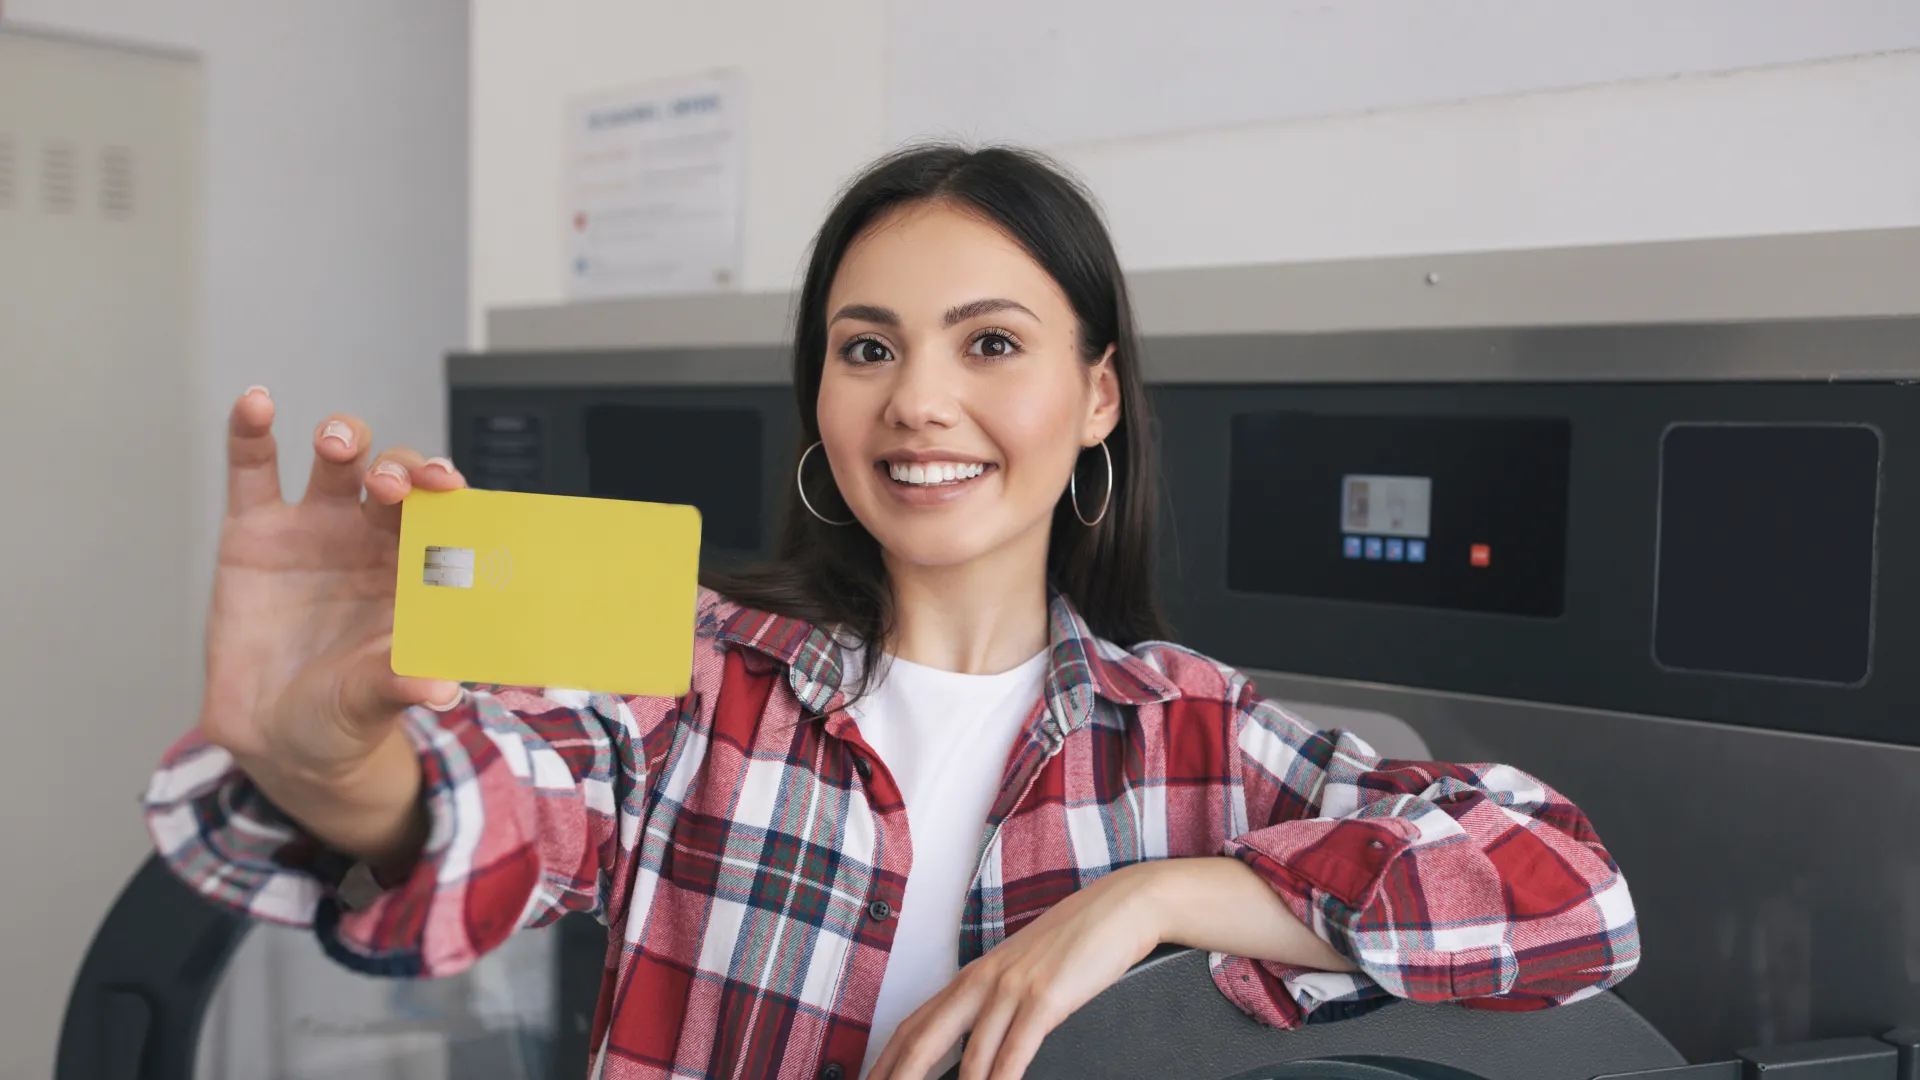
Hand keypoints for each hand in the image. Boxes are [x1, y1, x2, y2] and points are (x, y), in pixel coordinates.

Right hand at [196, 387, 467, 863]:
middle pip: (395, 478)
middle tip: (393, 485)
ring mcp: (314, 529)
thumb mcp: (371, 702)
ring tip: (338, 443)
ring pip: (337, 462)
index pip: (443, 517)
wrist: (273, 736)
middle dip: (400, 470)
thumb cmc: (342, 714)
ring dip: (345, 438)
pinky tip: (256, 402)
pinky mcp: (254, 531)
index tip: (451, 488)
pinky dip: (252, 431)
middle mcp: (371, 539)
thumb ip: (401, 684)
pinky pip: (254, 469)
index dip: (448, 496)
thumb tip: (443, 689)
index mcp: (416, 570)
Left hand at [866, 863, 1165, 1079]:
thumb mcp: (1022, 971)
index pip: (913, 1025)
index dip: (885, 1061)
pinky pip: (1014, 1052)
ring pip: (970, 1057)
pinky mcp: (1045, 998)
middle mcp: (982, 981)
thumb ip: (993, 1004)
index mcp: (972, 977)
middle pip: (923, 1040)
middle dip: (899, 1077)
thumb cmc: (1074, 941)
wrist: (1118, 908)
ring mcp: (1011, 989)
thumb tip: (974, 1048)